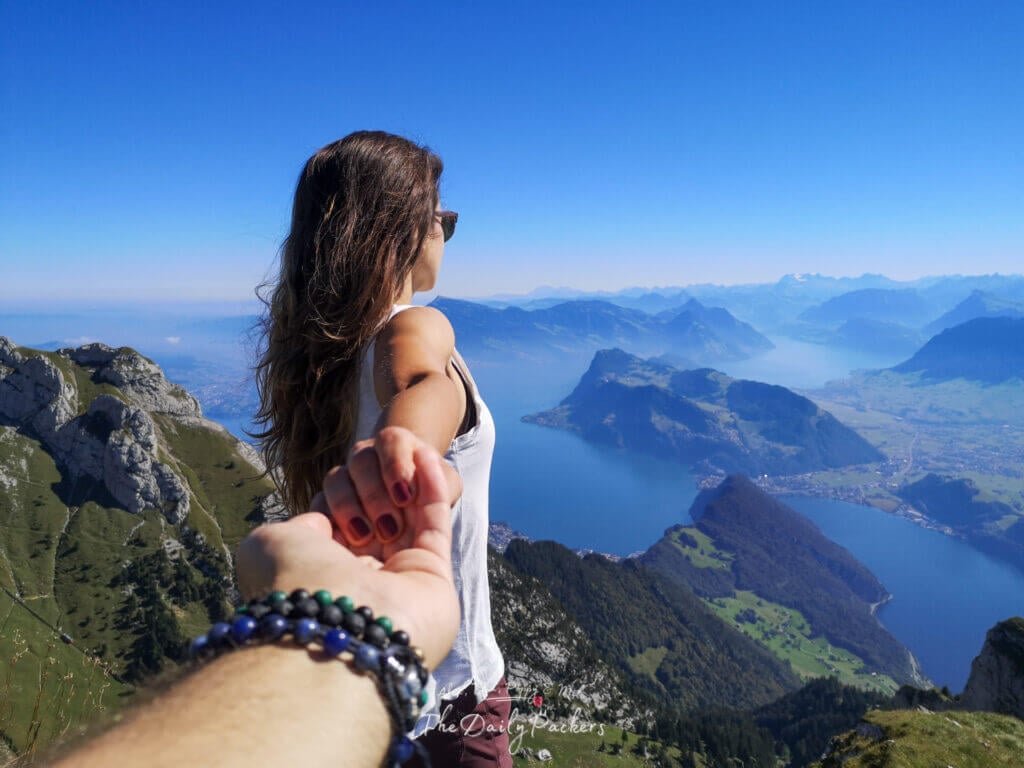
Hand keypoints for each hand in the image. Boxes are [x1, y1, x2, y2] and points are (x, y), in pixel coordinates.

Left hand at [236, 444, 459, 667]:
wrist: (334, 625)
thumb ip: (300, 524)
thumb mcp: (272, 543)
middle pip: (377, 520)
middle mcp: (361, 581)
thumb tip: (322, 518)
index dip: (343, 498)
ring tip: (402, 454)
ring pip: (409, 519)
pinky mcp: (435, 575)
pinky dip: (431, 487)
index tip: (341, 477)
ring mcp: (401, 580)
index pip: (339, 527)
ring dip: (405, 486)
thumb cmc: (295, 584)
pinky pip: (434, 522)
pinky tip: (425, 456)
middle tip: (371, 474)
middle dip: (375, 492)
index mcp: (322, 577)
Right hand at [317, 426, 461, 559]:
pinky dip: (327, 522)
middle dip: (375, 495)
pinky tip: (341, 541)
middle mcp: (366, 454)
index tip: (406, 497)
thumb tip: (428, 473)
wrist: (409, 509)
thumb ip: (441, 483)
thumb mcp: (446, 488)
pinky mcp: (326, 501)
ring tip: (365, 538)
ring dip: (349, 508)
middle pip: (361, 461)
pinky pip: (318, 505)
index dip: (396, 466)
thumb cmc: (430, 495)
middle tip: (391, 527)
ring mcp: (344, 475)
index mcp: (396, 443)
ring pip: (335, 479)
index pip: (391, 441)